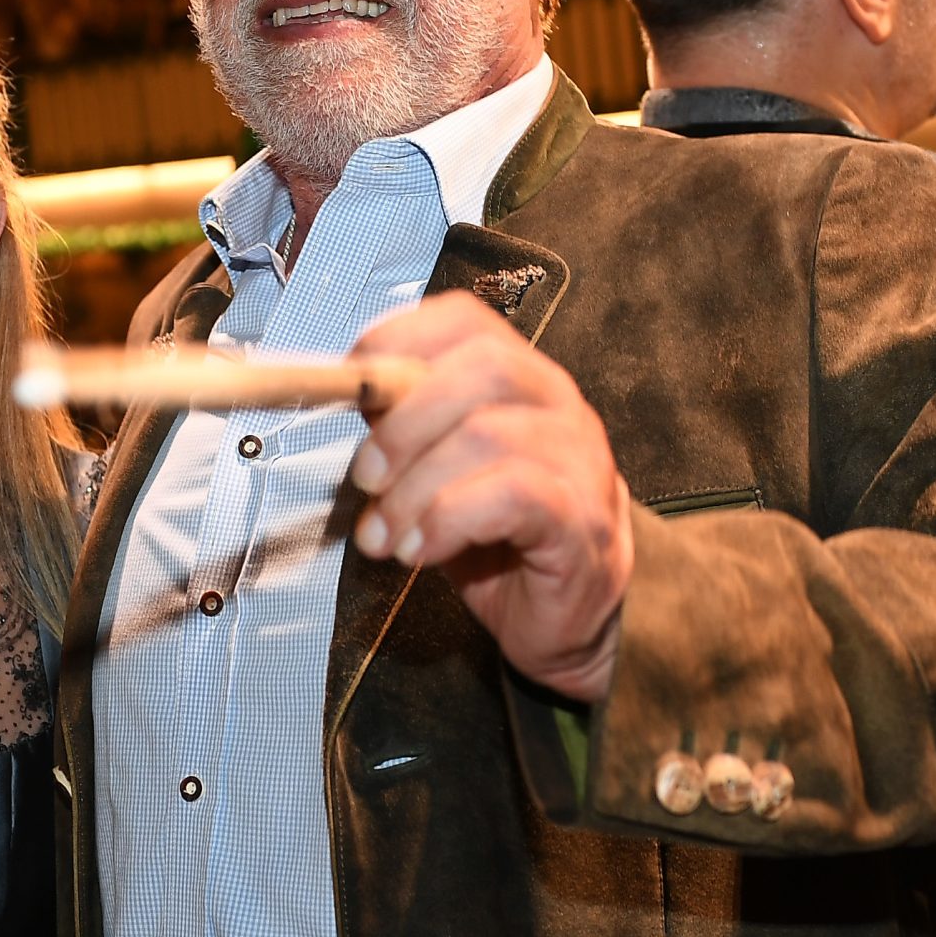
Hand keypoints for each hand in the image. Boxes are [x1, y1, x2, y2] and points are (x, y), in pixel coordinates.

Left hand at [348, 292, 632, 701]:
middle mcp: (559, 404)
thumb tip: (354, 399)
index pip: (466, 320)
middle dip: (404, 421)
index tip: (352, 382)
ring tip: (383, 535)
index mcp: (520, 378)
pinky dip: (448, 520)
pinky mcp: (583, 520)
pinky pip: (512, 496)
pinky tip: (420, 550)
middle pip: (482, 367)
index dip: (399, 337)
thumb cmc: (500, 538)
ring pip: (487, 435)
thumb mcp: (439, 471)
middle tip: (365, 477)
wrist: (570, 617)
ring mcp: (580, 459)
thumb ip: (407, 430)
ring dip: (413, 488)